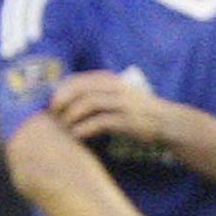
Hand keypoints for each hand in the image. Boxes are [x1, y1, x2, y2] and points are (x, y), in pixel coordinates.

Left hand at [49, 70, 175, 142]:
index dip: (59, 91)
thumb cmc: (134, 110)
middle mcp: (113, 87)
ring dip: (71, 116)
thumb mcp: (115, 94)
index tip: (49, 104)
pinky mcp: (126, 119)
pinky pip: (99, 122)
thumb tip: (64, 99)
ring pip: (87, 104)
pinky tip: (76, 136)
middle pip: (78, 89)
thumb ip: (94, 93)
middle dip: (61, 102)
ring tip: (63, 128)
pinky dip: (84, 129)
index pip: (76, 79)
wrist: (166, 121)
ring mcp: (120, 102)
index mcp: (108, 79)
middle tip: (52, 116)